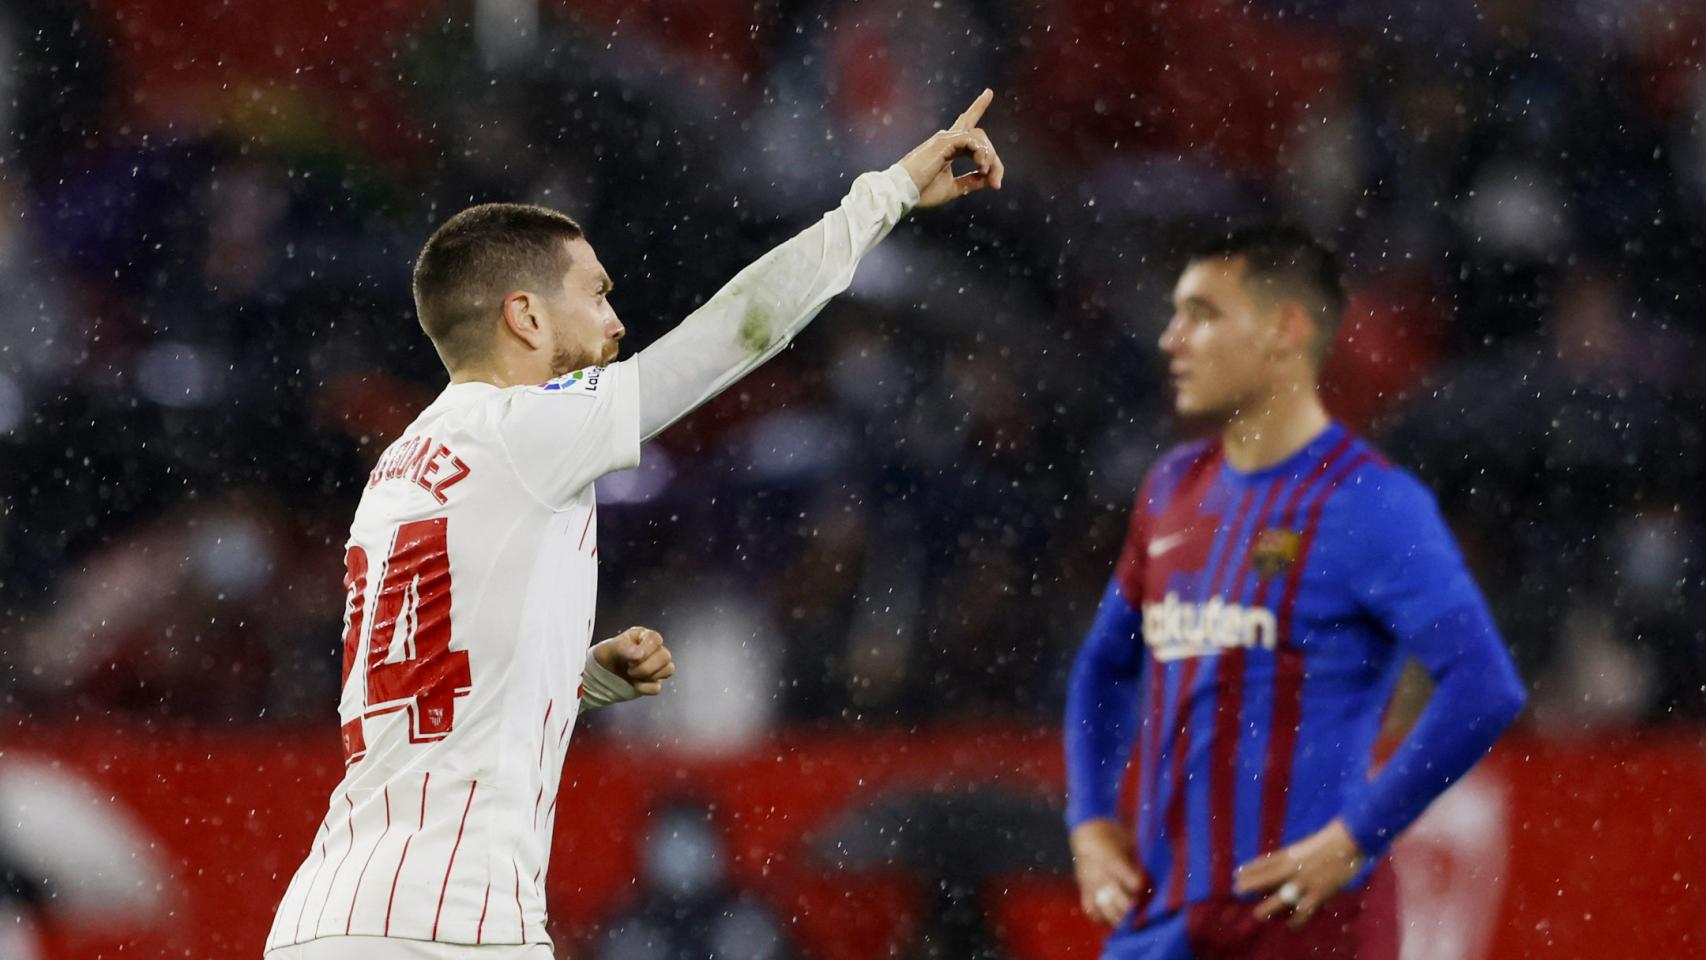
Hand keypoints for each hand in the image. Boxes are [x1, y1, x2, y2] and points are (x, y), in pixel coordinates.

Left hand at [591, 626, 674, 695]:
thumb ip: (624, 648)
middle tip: (629, 670)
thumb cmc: (606, 656)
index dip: (646, 650)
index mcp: (643, 636)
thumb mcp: (610, 648)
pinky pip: (658, 687)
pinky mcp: (654, 682)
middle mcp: (653, 650)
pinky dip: (645, 688)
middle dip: (646, 666)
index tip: (631, 659)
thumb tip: (639, 654)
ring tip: (631, 675)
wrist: (600, 675)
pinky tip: (634, 685)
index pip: (656, 639)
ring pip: (668, 670)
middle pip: (665, 656)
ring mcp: (656, 666)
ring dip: (648, 676)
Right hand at [897, 88, 1006, 207]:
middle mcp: (947, 138)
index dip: (977, 107)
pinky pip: (970, 139)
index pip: (966, 123)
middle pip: (979, 135)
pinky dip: (980, 152)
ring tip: (985, 174)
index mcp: (948, 147)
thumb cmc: (922, 191)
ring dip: (988, 157)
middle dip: (993, 157)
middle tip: (997, 181)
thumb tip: (989, 179)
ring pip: (978, 137)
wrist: (903, 193)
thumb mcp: (953, 188)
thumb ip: (971, 182)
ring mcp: (944, 138)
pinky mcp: (943, 142)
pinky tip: (980, 165)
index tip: (988, 92)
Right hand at [1069, 818, 1144, 926]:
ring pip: (1105, 909)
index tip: (1143, 886)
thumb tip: (1144, 884)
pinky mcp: (1084, 888)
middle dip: (1132, 907)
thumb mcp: (1129, 844)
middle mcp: (1103, 876)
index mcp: (1115, 862)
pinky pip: (1090, 909)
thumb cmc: (1113, 835)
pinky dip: (1099, 917)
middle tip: (1136, 906)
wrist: (1087, 830)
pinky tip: (1108, 917)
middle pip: (1120, 901)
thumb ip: (1136, 865)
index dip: (1142, 887)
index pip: (1134, 884)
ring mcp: (1092, 884)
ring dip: (1118, 917)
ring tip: (1125, 919)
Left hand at [1233, 819, 1365, 927]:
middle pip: (1267, 878)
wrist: (1347, 841)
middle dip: (1251, 885)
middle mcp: (1293, 868)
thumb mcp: (1303, 847)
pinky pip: (1304, 909)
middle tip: (1238, 891)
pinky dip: (1297, 919)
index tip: (1237, 874)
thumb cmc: (1326, 842)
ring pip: (1282, 897)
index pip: (1264, 862)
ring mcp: (1305, 881)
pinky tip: (1291, 925)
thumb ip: (1290, 857)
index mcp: (1290, 854)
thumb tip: (1277, 867)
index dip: (1250, 869)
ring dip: (1269, 907)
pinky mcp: (1319, 893)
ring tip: (1258, 914)